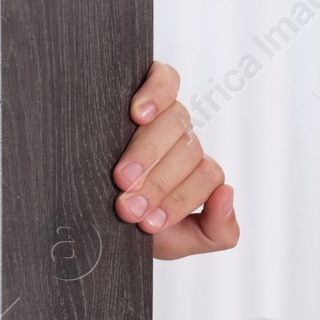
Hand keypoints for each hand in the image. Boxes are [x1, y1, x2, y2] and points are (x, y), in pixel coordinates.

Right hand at [113, 60, 238, 259]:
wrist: (91, 214)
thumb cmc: (135, 225)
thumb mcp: (179, 241)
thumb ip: (217, 231)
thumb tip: (228, 194)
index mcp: (199, 174)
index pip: (208, 177)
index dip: (179, 200)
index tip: (147, 223)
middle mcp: (186, 144)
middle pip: (189, 151)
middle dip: (158, 184)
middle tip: (128, 207)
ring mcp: (168, 117)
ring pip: (176, 122)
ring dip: (148, 152)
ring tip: (122, 177)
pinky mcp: (149, 89)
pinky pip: (166, 78)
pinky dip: (157, 92)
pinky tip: (139, 113)